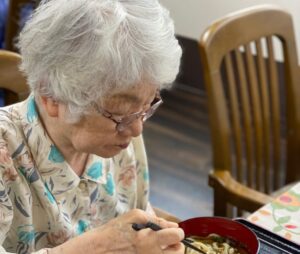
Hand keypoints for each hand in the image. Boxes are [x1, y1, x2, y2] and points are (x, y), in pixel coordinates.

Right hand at [50, 209, 184, 253]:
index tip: (170, 230)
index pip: (177, 235)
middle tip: (165, 240)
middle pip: (179, 251)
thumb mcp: (132, 217)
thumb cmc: (112, 232)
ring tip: (158, 247)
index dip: (176, 230)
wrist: (94, 252)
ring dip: (169, 252)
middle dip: (175, 243)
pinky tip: (149, 252)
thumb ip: (154, 219)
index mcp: (150, 240)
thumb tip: (170, 225)